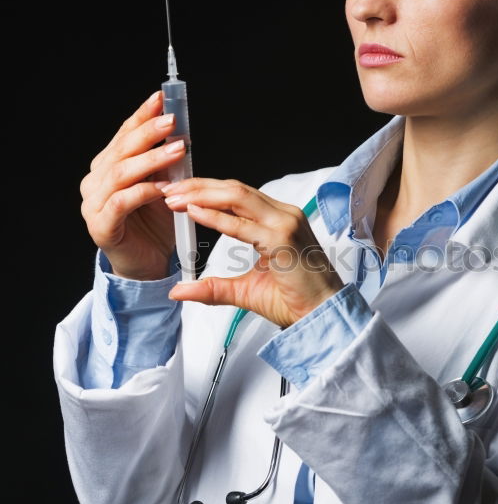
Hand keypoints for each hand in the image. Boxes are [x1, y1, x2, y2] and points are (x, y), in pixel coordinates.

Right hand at [79, 90, 187, 279]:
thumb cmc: (155, 225)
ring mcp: (94, 205)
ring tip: (176, 150)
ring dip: (150, 160)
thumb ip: (164, 162)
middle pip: (121, 151)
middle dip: (148, 133)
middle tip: (171, 122)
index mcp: (107, 167)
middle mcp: (96, 182)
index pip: (124, 135)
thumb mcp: (164, 185)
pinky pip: (121, 203)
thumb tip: (178, 131)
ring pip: (120, 174)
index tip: (161, 99)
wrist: (148, 264)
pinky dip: (143, 192)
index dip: (141, 116)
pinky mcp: (101, 226)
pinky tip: (163, 188)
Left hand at [163, 178, 343, 326]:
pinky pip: (243, 225)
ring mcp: (286, 224)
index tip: (177, 192)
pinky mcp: (284, 240)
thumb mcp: (244, 290)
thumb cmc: (294, 301)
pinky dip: (216, 217)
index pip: (238, 195)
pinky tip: (194, 212)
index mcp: (278, 220)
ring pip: (238, 197)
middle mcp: (284, 215)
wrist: (322, 317)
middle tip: (168, 188)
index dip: (205, 190)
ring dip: (202, 194)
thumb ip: (213, 287)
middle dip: (198, 186)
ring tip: (174, 197)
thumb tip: (179, 290)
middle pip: (235, 189)